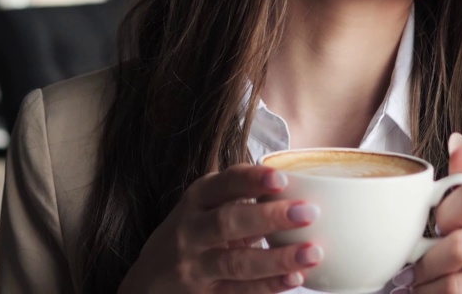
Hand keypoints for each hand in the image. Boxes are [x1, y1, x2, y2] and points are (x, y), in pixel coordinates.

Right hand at [118, 164, 323, 292]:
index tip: (281, 179)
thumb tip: (299, 184)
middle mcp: (192, 231)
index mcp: (196, 200)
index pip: (223, 184)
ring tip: (312, 253)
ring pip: (236, 263)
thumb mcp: (205, 206)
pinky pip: (239, 292)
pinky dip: (268, 286)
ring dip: (277, 259)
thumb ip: (240, 194)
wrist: (150, 279)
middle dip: (269, 218)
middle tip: (308, 213)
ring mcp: (196, 266)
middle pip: (228, 222)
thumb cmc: (194, 232)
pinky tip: (293, 278)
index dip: (252, 180)